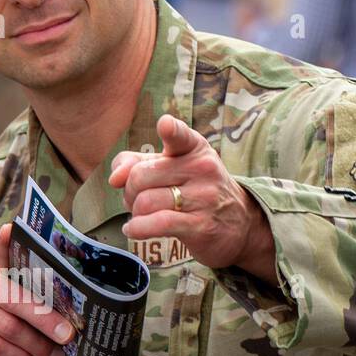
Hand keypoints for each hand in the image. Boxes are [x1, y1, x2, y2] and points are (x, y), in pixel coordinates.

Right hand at [0, 222, 76, 355]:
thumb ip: (23, 271)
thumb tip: (65, 280)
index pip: (0, 244)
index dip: (8, 239)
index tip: (17, 231)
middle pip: (14, 300)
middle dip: (45, 320)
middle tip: (68, 335)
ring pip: (8, 329)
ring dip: (36, 346)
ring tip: (55, 355)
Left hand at [108, 114, 277, 281]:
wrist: (240, 224)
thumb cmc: (194, 190)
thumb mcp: (170, 167)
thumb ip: (135, 163)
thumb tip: (115, 177)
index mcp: (193, 148)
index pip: (179, 135)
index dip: (170, 129)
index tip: (164, 126)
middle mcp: (202, 169)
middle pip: (140, 176)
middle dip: (129, 191)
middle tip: (137, 199)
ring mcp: (203, 197)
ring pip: (145, 202)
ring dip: (134, 212)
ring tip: (140, 215)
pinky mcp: (201, 225)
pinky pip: (157, 224)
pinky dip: (137, 228)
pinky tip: (133, 229)